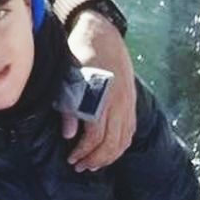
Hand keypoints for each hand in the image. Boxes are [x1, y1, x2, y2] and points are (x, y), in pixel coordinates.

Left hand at [62, 11, 136, 170]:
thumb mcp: (68, 78)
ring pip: (123, 140)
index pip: (95, 136)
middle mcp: (118, 103)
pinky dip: (121, 145)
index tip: (71, 159)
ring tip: (93, 163)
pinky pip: (130, 130)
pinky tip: (110, 150)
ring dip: (109, 156)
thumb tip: (68, 134)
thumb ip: (68, 107)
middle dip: (95, 159)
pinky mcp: (131, 100)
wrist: (102, 34)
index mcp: (101, 97)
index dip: (83, 152)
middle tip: (80, 166)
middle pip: (111, 143)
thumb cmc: (80, 55)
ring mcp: (127, 102)